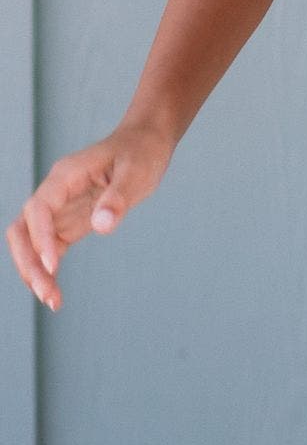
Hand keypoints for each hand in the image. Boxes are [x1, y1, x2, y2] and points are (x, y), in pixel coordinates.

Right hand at [6, 122, 173, 310]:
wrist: (144, 143)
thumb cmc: (140, 152)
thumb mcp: (136, 173)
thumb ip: (118, 199)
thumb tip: (102, 226)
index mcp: (66, 176)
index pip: (39, 209)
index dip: (40, 237)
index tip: (53, 265)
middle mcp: (55, 193)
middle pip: (23, 228)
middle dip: (29, 262)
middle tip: (47, 294)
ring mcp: (59, 208)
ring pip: (30, 242)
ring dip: (34, 271)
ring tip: (52, 301)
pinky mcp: (70, 221)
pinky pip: (49, 247)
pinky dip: (48, 269)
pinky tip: (54, 292)